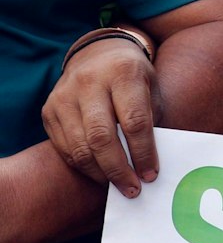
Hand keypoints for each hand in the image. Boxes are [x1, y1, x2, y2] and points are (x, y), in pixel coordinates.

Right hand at [41, 37, 160, 197]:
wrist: (97, 53)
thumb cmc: (133, 77)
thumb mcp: (151, 87)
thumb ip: (153, 119)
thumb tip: (151, 164)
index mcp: (123, 73)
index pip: (135, 121)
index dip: (144, 153)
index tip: (151, 175)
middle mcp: (89, 83)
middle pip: (102, 137)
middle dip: (119, 169)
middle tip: (133, 189)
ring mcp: (64, 97)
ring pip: (80, 147)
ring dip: (100, 173)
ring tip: (118, 186)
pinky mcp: (49, 111)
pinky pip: (65, 148)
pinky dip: (83, 166)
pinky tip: (100, 174)